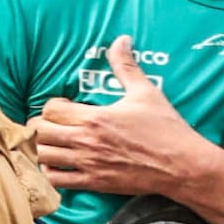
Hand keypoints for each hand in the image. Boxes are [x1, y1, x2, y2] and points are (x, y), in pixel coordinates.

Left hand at [28, 34, 209, 201]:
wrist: (183, 166)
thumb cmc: (166, 129)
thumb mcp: (146, 93)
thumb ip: (126, 66)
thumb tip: (121, 40)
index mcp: (95, 118)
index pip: (50, 110)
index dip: (52, 106)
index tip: (63, 107)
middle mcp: (86, 141)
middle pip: (39, 132)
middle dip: (40, 126)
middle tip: (51, 125)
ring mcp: (88, 164)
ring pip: (43, 157)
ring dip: (42, 149)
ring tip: (52, 144)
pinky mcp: (94, 183)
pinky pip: (57, 182)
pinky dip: (51, 174)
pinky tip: (59, 166)